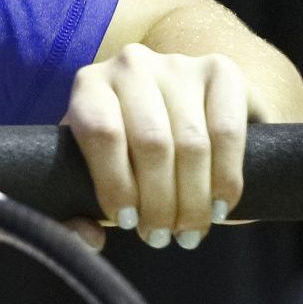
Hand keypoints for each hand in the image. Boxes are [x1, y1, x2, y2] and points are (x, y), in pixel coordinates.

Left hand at [62, 46, 269, 251]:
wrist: (182, 113)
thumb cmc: (125, 155)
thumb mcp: (90, 175)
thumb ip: (75, 212)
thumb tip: (90, 238)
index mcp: (90, 85)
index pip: (102, 133)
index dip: (115, 184)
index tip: (125, 222)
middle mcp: (131, 65)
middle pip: (152, 142)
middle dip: (159, 203)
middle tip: (160, 238)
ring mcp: (178, 65)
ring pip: (192, 143)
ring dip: (193, 200)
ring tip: (189, 233)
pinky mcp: (222, 71)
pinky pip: (228, 132)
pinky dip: (226, 178)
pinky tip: (220, 208)